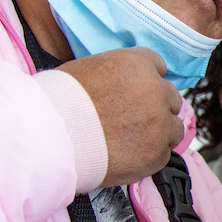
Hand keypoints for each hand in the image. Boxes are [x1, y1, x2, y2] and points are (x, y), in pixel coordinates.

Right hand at [56, 47, 182, 186]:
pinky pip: (162, 154)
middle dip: (155, 108)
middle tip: (131, 120)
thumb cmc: (58, 103)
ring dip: (157, 133)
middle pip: (170, 97)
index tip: (136, 93)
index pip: (157, 67)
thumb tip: (123, 84)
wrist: (48, 139)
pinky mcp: (156, 153)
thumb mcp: (88, 70)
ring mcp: (159, 123)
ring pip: (173, 128)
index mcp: (138, 64)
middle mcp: (155, 91)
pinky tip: (125, 156)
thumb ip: (117, 74)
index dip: (145, 82)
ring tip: (129, 141)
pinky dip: (148, 157)